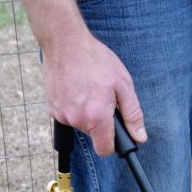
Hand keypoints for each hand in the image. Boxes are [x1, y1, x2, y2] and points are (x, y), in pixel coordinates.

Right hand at [42, 31, 146, 155]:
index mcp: (96, 117)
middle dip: (101, 122)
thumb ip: (133, 114)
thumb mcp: (123, 85)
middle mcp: (76, 119)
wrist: (64, 41)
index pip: (105, 150)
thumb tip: (140, 137)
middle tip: (102, 98)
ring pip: (80, 125)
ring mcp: (61, 114)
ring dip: (86, 113)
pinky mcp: (51, 108)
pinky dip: (73, 107)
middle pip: (94, 135)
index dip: (114, 144)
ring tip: (88, 89)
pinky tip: (76, 89)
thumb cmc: (95, 60)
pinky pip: (68, 115)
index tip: (116, 132)